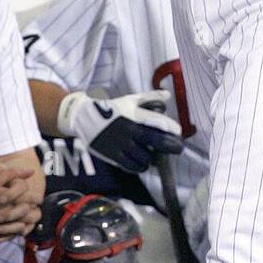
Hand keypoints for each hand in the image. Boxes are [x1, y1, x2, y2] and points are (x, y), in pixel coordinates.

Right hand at [0, 160, 43, 242]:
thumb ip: (11, 174)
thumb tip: (31, 171)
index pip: (22, 188)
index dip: (28, 188)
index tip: (29, 190)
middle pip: (24, 205)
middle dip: (32, 203)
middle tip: (35, 202)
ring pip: (20, 221)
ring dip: (26, 217)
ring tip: (28, 213)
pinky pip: (9, 232)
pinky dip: (17, 228)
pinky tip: (19, 224)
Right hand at [59, 89, 184, 172]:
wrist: (84, 118)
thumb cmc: (111, 109)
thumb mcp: (129, 100)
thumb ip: (150, 98)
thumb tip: (168, 96)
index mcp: (134, 116)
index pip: (158, 123)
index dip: (172, 129)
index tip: (178, 132)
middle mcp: (130, 131)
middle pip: (157, 142)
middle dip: (172, 146)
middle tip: (178, 148)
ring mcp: (121, 145)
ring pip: (145, 158)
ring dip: (152, 158)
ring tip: (154, 156)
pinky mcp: (114, 156)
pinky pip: (132, 166)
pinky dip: (140, 166)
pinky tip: (141, 162)